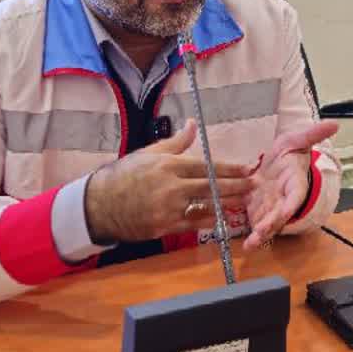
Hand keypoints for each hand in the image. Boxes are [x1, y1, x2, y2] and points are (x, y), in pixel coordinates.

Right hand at [83, 119, 254, 243]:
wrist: (98, 204)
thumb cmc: (124, 175)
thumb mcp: (149, 153)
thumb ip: (176, 142)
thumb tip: (192, 124)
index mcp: (169, 166)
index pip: (207, 166)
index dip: (230, 168)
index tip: (248, 168)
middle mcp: (171, 187)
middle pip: (211, 187)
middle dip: (236, 186)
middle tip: (254, 185)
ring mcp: (167, 209)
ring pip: (205, 207)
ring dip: (226, 204)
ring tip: (243, 201)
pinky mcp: (163, 227)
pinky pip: (192, 224)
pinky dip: (208, 221)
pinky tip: (222, 218)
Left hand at [243, 120, 338, 249]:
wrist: (276, 161)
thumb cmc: (290, 152)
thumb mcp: (298, 139)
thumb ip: (313, 134)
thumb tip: (334, 124)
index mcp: (295, 182)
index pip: (296, 195)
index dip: (291, 204)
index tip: (285, 212)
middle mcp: (283, 198)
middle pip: (279, 214)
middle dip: (271, 224)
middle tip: (262, 233)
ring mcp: (270, 205)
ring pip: (266, 222)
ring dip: (259, 234)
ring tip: (250, 245)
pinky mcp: (255, 208)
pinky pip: (251, 221)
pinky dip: (247, 232)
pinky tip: (241, 243)